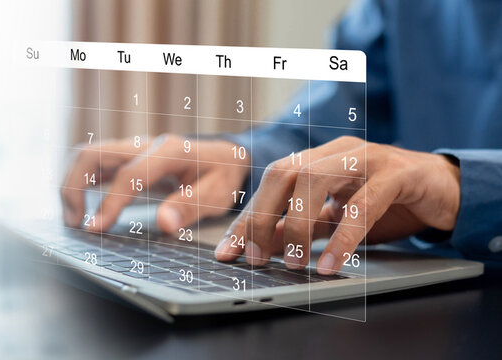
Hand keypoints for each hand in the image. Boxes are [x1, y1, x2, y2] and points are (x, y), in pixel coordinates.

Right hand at [61, 134, 248, 233]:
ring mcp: (132, 148)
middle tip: (74, 223)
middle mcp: (144, 144)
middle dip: (74, 187)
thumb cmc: (222, 176)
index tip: (95, 229)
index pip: (128, 175)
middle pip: (93, 154)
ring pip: (87, 156)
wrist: (226, 156)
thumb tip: (166, 223)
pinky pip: (93, 163)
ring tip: (73, 218)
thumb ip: (190, 207)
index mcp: (168, 151)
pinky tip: (80, 208)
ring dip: (71, 184)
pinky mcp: (125, 157)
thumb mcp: (217, 194)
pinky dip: (79, 183)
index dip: (109, 203)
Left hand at [214, 136, 460, 274]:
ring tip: (293, 264)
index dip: (245, 219)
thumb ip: (300, 227)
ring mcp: (366, 158)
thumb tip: (261, 245)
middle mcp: (336, 152)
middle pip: (282, 174)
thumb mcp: (335, 219)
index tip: (226, 252)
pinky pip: (363, 204)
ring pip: (315, 181)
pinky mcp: (398, 172)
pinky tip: (331, 265)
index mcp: (317, 159)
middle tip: (255, 259)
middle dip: (261, 218)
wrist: (448, 189)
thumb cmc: (388, 202)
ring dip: (296, 226)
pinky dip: (343, 238)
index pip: (268, 184)